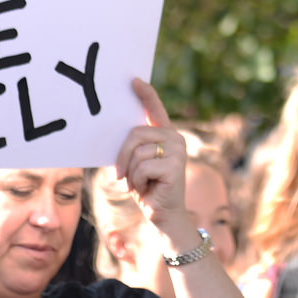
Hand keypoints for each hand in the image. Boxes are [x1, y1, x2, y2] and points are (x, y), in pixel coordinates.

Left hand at [114, 79, 193, 246]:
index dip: (145, 94)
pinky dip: (138, 181)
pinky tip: (148, 189)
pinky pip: (142, 167)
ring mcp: (178, 150)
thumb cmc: (148, 189)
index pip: (155, 109)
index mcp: (165, 135)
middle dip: (122, 156)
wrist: (164, 216)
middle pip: (135, 133)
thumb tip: (120, 135)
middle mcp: (174, 138)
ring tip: (139, 184)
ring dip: (130, 173)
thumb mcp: (137, 164)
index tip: (134, 81)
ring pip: (137, 152)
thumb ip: (135, 147)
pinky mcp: (175, 165)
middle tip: (120, 175)